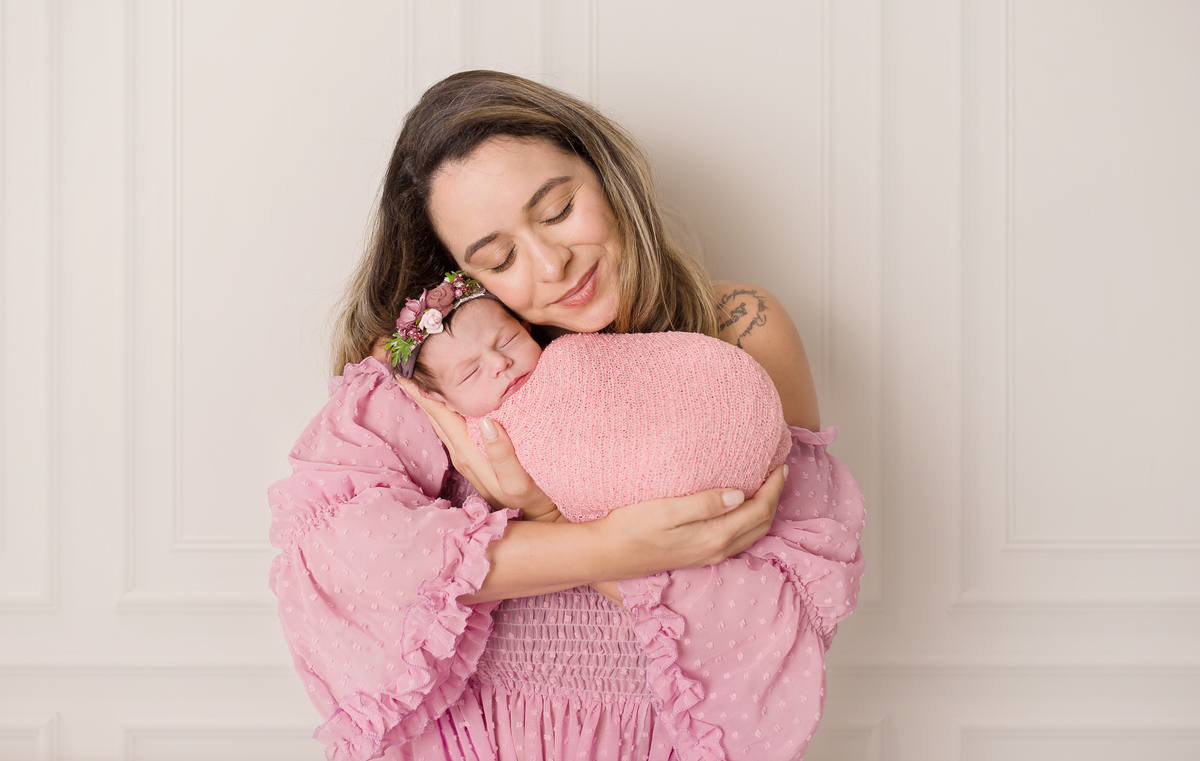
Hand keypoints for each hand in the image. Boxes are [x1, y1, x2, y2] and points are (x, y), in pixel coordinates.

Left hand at [394, 376, 556, 516]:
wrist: (538, 521)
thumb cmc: (532, 501)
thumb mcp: (519, 484)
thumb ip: (503, 456)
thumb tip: (488, 422)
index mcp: (467, 451)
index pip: (439, 413)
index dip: (421, 390)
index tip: (402, 364)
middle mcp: (460, 451)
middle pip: (435, 413)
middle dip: (419, 388)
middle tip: (404, 359)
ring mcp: (466, 454)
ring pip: (442, 419)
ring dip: (430, 397)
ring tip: (418, 373)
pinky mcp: (474, 456)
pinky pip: (453, 425)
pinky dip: (445, 408)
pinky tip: (446, 398)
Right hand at [594, 464, 786, 575]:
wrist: (608, 555)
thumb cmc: (631, 527)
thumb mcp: (666, 510)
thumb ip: (704, 504)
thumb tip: (740, 495)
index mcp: (715, 536)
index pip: (759, 510)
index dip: (773, 488)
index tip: (779, 465)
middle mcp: (718, 549)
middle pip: (762, 524)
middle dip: (775, 498)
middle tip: (779, 471)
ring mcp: (710, 555)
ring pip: (752, 534)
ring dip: (765, 510)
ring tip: (767, 487)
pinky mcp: (700, 555)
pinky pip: (739, 538)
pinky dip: (751, 521)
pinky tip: (743, 508)